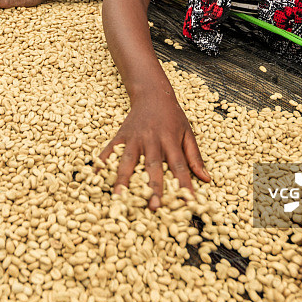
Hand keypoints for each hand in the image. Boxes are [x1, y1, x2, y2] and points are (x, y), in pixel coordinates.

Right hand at [99, 94, 210, 209]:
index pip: (179, 165)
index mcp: (170, 140)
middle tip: (153, 207)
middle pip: (152, 166)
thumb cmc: (172, 116)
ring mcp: (134, 138)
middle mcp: (152, 140)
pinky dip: (102, 162)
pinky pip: (110, 150)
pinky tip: (95, 176)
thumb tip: (207, 179)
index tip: (188, 202)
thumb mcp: (187, 132)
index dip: (184, 184)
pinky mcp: (121, 135)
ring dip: (123, 179)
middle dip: (153, 187)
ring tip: (119, 197)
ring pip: (127, 160)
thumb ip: (195, 156)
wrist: (152, 94)